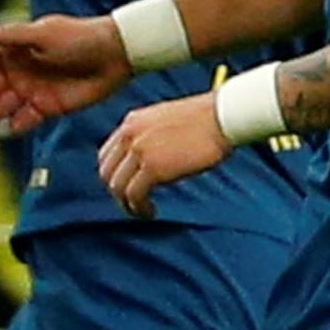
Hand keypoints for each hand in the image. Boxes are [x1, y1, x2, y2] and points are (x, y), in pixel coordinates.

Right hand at [0, 10, 130, 134]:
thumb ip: (11, 36)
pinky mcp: (47, 108)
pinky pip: (25, 119)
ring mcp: (31, 91)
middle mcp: (17, 71)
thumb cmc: (79, 37)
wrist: (115, 55)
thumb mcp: (43, 34)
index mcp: (12, 51)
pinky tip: (14, 126)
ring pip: (2, 107)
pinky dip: (17, 124)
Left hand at [96, 91, 230, 217]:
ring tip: (143, 211)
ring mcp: (139, 150)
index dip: (114, 175)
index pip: (106, 155)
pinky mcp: (153, 167)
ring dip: (127, 204)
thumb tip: (150, 158)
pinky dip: (139, 208)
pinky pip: (134, 195)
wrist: (222, 117)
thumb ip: (151, 136)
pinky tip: (151, 212)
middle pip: (107, 173)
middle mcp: (129, 135)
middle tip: (134, 203)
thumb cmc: (206, 121)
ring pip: (117, 187)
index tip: (127, 187)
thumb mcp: (167, 121)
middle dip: (118, 192)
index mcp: (132, 122)